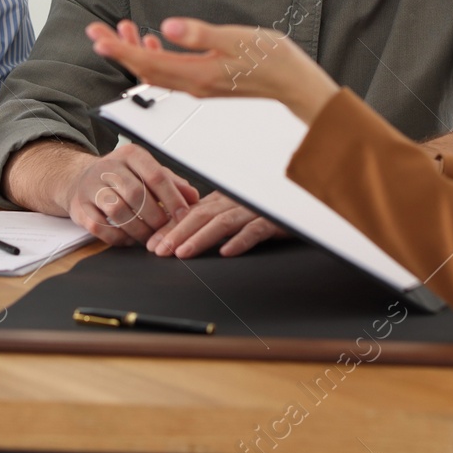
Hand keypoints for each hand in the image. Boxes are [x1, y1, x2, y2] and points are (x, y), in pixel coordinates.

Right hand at [62, 143, 200, 246]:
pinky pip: (99, 226)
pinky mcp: (78, 207)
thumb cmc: (120, 176)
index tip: (184, 215)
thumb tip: (194, 197)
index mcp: (130, 155)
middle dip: (155, 216)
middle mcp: (108, 167)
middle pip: (136, 194)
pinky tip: (129, 240)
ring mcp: (90, 187)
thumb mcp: (146, 171)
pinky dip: (117, 237)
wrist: (79, 178)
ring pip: (117, 210)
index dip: (172, 197)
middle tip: (166, 231)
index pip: (155, 175)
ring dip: (138, 229)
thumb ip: (171, 182)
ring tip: (150, 238)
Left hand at [86, 18, 339, 122]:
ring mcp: (199, 86)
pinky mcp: (206, 82)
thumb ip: (201, 35)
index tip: (97, 36)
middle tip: (95, 30)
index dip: (119, 49)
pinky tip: (154, 43)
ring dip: (134, 53)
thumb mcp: (236, 39)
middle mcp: (193, 85)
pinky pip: (171, 73)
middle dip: (118, 50)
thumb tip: (167, 28)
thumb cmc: (271, 59)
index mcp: (197, 74)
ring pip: (155, 72)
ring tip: (119, 30)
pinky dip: (156, 58)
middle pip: (144, 70)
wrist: (294, 84)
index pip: (148, 63)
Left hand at [147, 190, 285, 257]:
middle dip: (177, 233)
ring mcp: (254, 211)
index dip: (170, 227)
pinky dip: (240, 241)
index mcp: (223, 200)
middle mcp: (235, 202)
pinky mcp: (274, 221)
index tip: (151, 243)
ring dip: (200, 238)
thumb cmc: (266, 213)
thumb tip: (181, 237)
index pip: (191, 213)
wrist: (301, 207)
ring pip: (223, 222)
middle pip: (202, 216)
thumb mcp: (233, 215)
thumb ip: (211, 221)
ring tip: (183, 252)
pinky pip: (255, 230)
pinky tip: (226, 252)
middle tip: (159, 250)